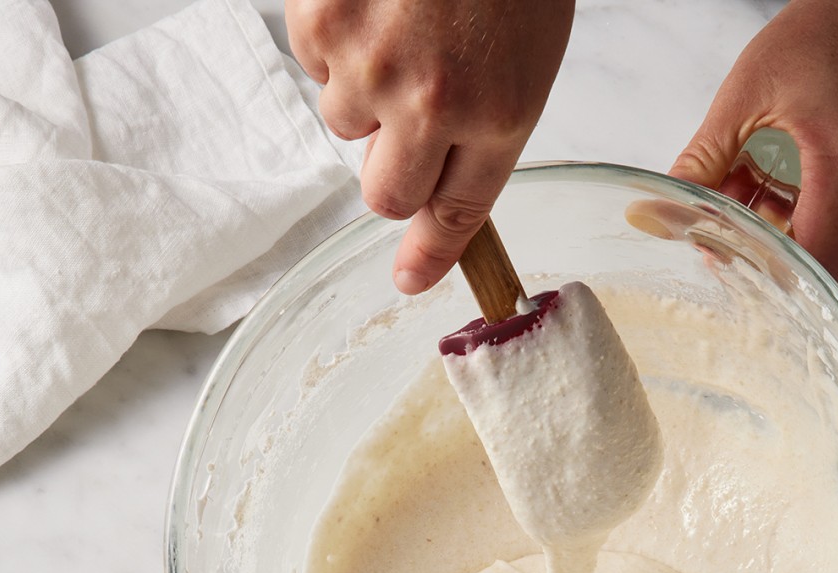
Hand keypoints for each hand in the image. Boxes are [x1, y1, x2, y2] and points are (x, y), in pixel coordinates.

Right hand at [286, 0, 573, 292]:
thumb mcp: (526, 52)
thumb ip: (480, 124)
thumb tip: (419, 176)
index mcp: (499, 112)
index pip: (457, 215)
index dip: (430, 256)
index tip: (410, 280)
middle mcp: (432, 102)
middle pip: (386, 194)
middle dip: (391, 172)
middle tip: (402, 126)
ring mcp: (370, 62)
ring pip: (343, 123)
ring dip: (364, 89)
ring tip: (398, 23)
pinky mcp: (319, 17)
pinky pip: (311, 59)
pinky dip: (333, 34)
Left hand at [669, 0, 837, 279]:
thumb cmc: (826, 41)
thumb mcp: (747, 95)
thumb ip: (701, 165)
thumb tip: (653, 217)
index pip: (812, 265)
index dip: (765, 274)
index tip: (729, 258)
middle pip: (819, 269)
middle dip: (772, 251)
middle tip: (741, 205)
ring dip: (796, 240)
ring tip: (775, 186)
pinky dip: (824, 230)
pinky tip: (806, 189)